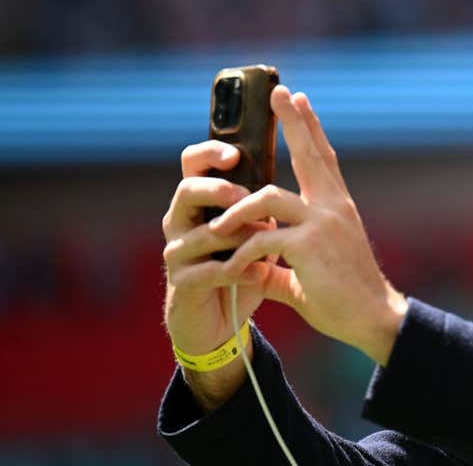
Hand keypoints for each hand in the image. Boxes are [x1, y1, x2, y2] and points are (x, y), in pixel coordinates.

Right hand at [162, 140, 278, 359]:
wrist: (222, 319)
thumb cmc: (244, 264)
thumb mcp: (257, 229)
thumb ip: (264, 202)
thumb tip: (295, 167)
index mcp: (201, 200)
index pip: (194, 163)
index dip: (210, 153)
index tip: (236, 154)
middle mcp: (182, 220)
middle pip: (187, 190)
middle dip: (218, 190)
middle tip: (243, 196)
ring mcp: (177, 251)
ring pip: (202, 233)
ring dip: (237, 237)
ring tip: (265, 241)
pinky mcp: (181, 282)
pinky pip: (207, 271)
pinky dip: (238, 271)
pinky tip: (260, 273)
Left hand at [209, 86, 407, 365]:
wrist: (374, 319)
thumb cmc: (345, 298)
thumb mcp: (306, 273)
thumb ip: (278, 264)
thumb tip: (251, 265)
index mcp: (337, 208)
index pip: (323, 159)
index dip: (311, 129)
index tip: (300, 100)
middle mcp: (334, 207)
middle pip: (311, 155)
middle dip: (293, 122)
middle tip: (279, 93)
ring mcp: (323, 223)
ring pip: (270, 197)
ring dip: (237, 210)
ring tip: (216, 225)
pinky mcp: (310, 246)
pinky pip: (263, 239)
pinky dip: (242, 253)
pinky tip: (230, 268)